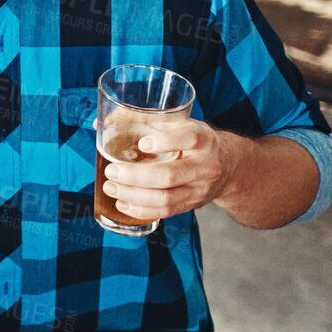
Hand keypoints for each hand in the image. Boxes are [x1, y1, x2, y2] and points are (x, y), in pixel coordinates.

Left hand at [101, 119, 234, 220]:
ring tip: (110, 187)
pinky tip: (123, 203)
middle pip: (169, 176)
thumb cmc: (193, 140)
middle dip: (135, 176)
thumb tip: (102, 122)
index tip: (142, 143)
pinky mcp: (192, 204)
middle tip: (111, 171)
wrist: (228, 164)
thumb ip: (144, 119)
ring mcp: (200, 188)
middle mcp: (205, 165)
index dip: (165, 141)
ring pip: (165, 198)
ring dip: (133, 196)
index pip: (189, 138)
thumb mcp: (180, 124)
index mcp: (203, 138)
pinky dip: (141, 210)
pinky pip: (166, 212)